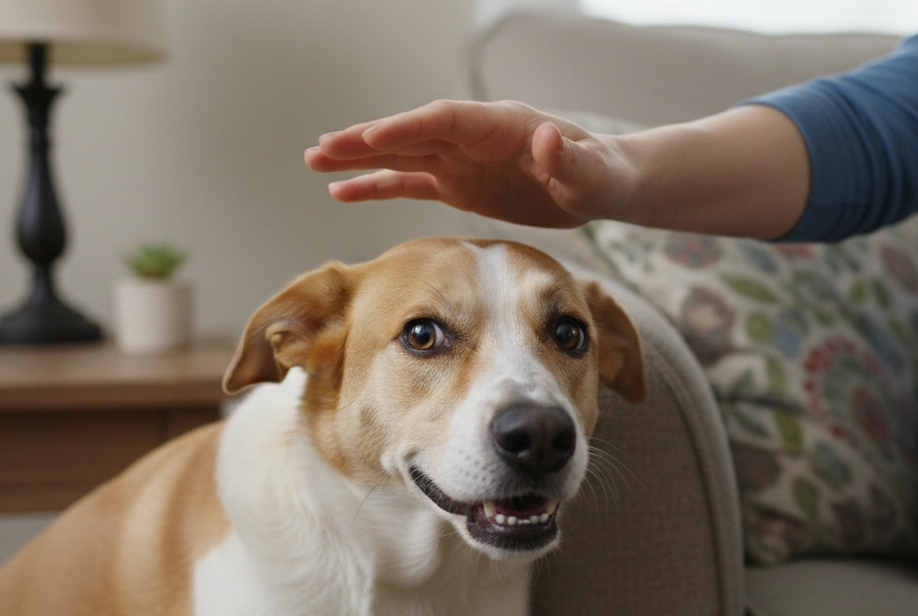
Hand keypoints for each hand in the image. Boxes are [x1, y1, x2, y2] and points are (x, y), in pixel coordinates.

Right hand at [304, 100, 637, 227]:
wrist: (602, 184)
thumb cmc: (600, 176)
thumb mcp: (592, 174)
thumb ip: (569, 159)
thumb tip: (546, 138)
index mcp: (500, 126)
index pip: (445, 121)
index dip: (407, 128)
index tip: (369, 138)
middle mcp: (473, 137)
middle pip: (410, 133)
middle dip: (366, 141)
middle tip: (321, 149)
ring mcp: (461, 160)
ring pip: (401, 155)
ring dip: (359, 160)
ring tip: (315, 162)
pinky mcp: (459, 184)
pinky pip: (410, 183)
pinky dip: (377, 187)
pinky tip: (343, 192)